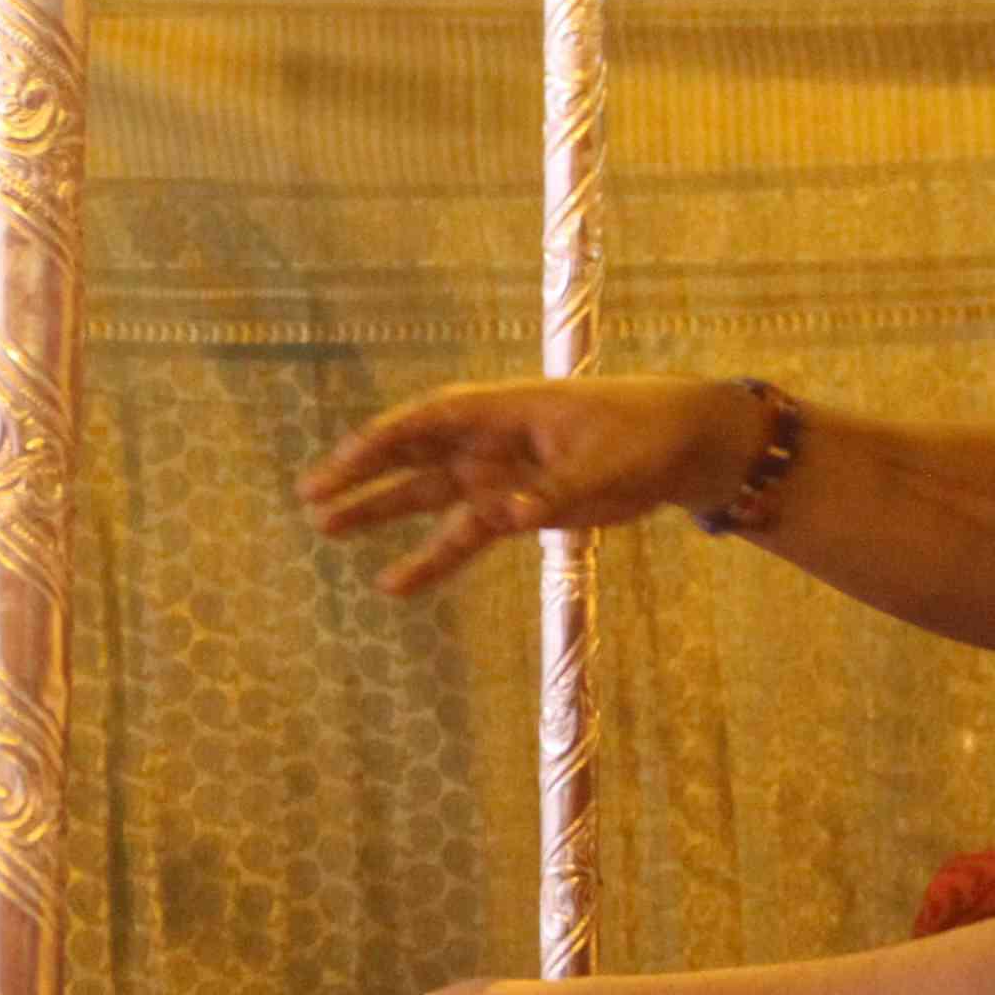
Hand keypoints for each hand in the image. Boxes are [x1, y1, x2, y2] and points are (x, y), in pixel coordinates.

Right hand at [299, 376, 768, 597]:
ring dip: (381, 513)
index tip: (339, 466)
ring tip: (328, 530)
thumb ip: (555, 491)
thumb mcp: (605, 463)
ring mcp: (499, 474)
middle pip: (412, 456)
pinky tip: (395, 583)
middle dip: (362, 476)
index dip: (379, 443)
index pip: (427, 422)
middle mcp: (490, 441)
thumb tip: (507, 517)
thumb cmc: (645, 435)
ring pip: (426, 496)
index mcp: (503, 411)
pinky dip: (431, 560)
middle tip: (311, 498)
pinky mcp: (517, 507)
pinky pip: (462, 536)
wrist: (684, 447)